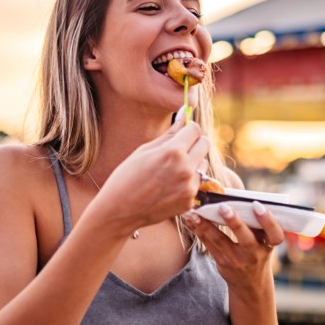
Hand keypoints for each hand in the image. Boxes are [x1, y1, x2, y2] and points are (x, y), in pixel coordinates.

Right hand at [95, 112, 210, 234]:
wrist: (119, 211)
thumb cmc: (126, 177)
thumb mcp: (144, 150)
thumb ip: (169, 133)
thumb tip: (185, 113)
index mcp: (173, 151)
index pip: (195, 129)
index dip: (188, 129)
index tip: (181, 133)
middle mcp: (186, 168)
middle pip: (205, 144)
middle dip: (194, 143)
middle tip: (179, 149)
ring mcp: (189, 187)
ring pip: (203, 164)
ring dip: (193, 163)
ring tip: (171, 171)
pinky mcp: (189, 202)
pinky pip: (197, 183)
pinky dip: (187, 182)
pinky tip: (168, 187)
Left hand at [183, 200, 284, 300]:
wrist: (250, 284)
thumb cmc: (257, 252)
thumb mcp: (264, 242)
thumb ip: (257, 225)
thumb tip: (238, 198)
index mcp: (268, 245)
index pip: (275, 234)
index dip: (267, 220)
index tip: (257, 205)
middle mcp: (254, 254)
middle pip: (246, 239)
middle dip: (234, 222)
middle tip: (223, 207)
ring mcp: (237, 260)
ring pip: (220, 241)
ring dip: (206, 225)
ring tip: (195, 213)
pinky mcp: (222, 262)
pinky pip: (209, 245)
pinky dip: (199, 230)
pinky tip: (190, 219)